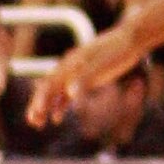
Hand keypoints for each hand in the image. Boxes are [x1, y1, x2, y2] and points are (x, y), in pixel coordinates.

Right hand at [30, 16, 149, 128]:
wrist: (131, 39)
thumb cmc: (116, 51)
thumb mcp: (101, 65)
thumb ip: (85, 78)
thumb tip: (70, 92)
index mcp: (70, 63)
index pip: (50, 83)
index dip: (41, 98)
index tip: (37, 113)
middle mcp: (69, 67)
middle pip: (48, 88)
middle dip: (38, 104)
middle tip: (32, 122)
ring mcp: (76, 72)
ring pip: (55, 92)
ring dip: (46, 107)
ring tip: (38, 124)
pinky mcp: (84, 78)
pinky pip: (66, 93)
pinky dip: (59, 105)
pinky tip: (57, 118)